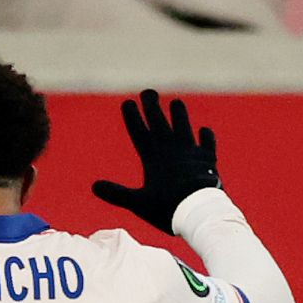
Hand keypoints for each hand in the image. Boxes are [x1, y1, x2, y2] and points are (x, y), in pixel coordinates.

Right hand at [90, 88, 219, 233]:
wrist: (200, 210)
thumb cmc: (168, 208)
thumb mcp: (138, 203)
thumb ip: (116, 194)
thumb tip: (94, 186)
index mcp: (153, 157)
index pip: (139, 132)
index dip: (133, 117)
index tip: (127, 102)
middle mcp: (172, 149)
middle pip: (160, 123)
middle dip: (152, 106)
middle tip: (148, 92)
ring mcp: (191, 152)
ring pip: (183, 127)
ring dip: (179, 115)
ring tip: (177, 102)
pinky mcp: (207, 159)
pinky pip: (207, 144)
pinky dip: (206, 137)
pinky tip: (204, 130)